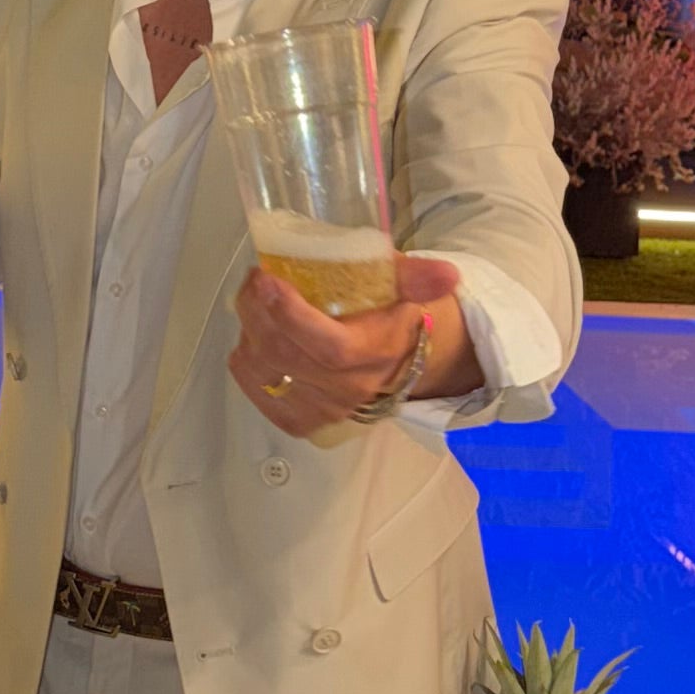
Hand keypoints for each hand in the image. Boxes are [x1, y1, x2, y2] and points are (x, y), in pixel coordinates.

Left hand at [229, 255, 469, 429]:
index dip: (293, 316)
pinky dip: (245, 357)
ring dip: (249, 328)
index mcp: (376, 355)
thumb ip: (418, 277)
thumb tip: (449, 274)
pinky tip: (256, 335)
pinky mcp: (298, 420)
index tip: (270, 281)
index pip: (331, 348)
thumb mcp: (404, 289)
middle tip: (256, 280)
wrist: (396, 362)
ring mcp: (321, 409)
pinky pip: (255, 387)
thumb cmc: (391, 316)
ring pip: (265, 369)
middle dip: (258, 310)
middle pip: (286, 355)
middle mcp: (348, 390)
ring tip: (256, 302)